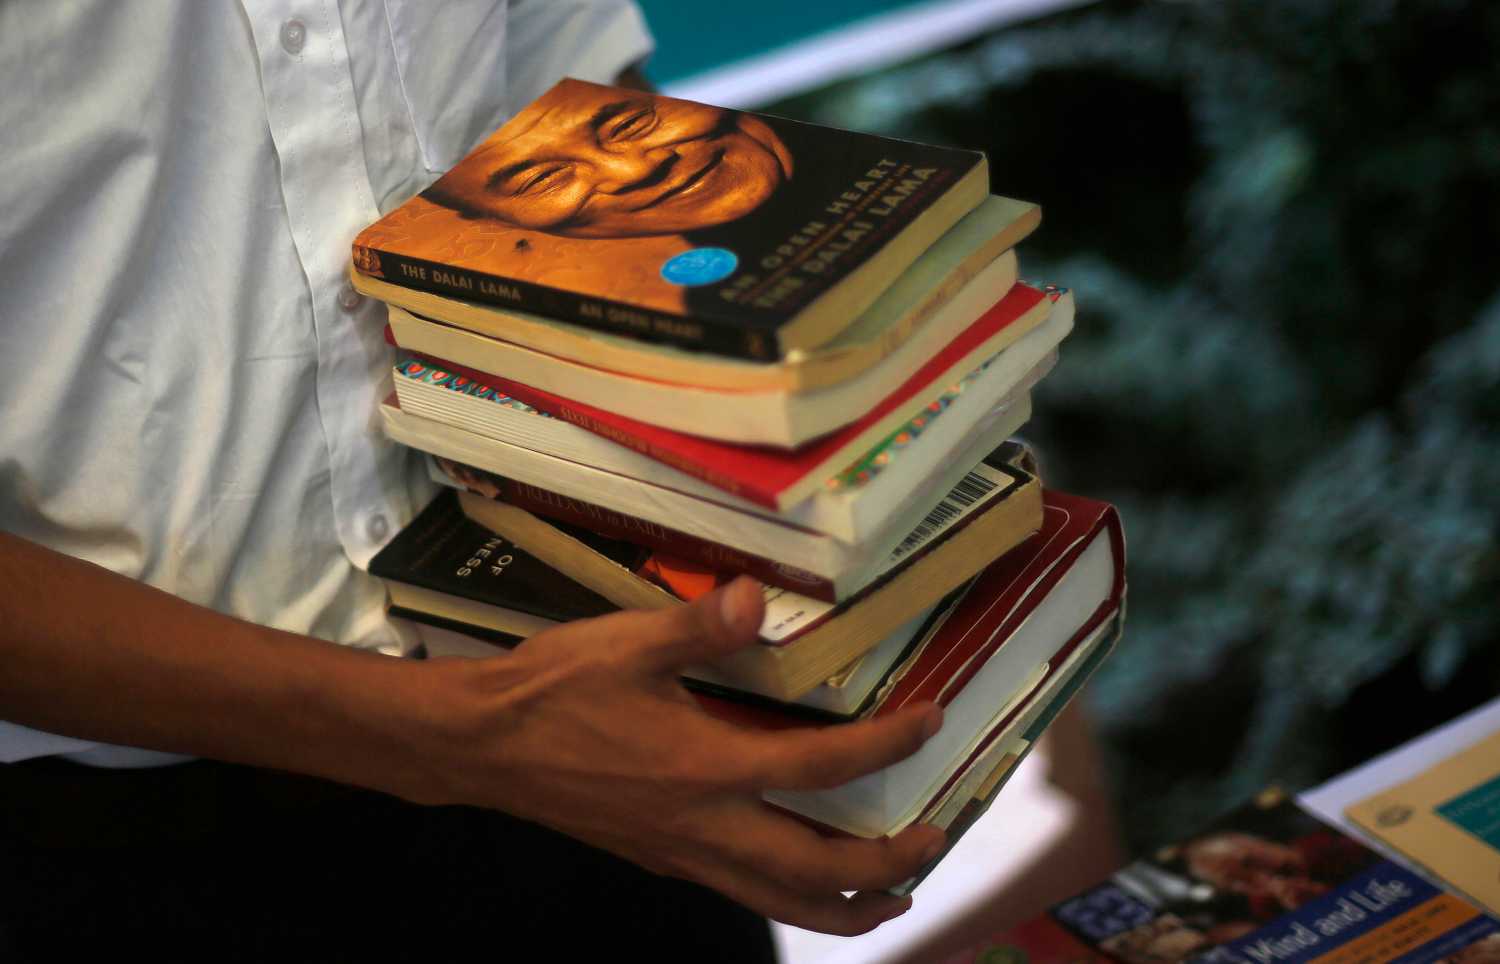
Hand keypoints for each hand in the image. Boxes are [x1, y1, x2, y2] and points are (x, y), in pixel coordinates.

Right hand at [404, 577, 946, 935]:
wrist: (481, 747)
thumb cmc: (555, 690)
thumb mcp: (627, 643)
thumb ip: (699, 626)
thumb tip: (756, 595)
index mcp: (705, 768)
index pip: (822, 769)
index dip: (888, 747)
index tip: (931, 722)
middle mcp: (704, 826)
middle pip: (817, 871)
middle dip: (888, 864)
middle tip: (937, 839)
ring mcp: (683, 853)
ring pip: (782, 902)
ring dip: (848, 905)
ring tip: (898, 897)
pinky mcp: (661, 858)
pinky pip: (745, 893)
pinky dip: (793, 896)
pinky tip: (803, 872)